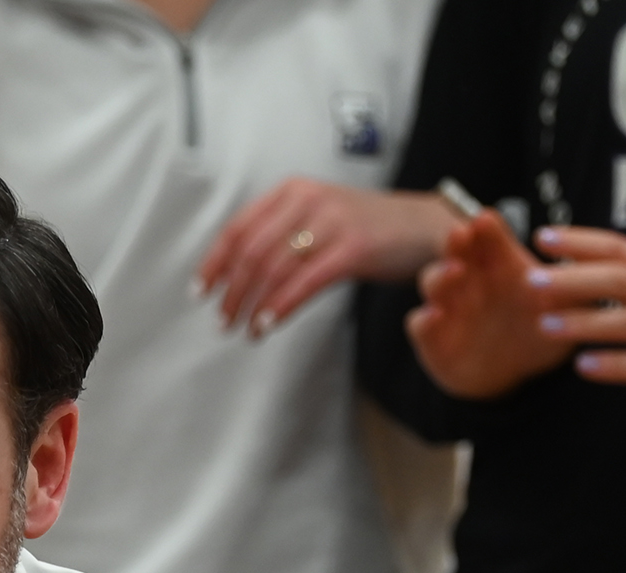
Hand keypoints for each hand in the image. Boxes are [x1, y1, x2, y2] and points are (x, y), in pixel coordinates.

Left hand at [197, 180, 461, 336]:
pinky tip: (268, 324)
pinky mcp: (353, 248)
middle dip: (231, 291)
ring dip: (252, 304)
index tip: (201, 292)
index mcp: (293, 191)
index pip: (239, 227)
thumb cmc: (366, 229)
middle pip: (252, 251)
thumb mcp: (317, 218)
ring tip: (244, 329)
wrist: (424, 227)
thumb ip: (280, 234)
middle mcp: (308, 200)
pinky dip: (280, 307)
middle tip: (223, 320)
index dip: (215, 262)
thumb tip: (236, 273)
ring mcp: (332, 222)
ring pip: (274, 268)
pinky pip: (304, 282)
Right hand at [405, 209, 573, 398]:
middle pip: (455, 252)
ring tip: (453, 272)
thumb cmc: (539, 334)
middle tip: (460, 233)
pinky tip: (434, 316)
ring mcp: (448, 306)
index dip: (486, 229)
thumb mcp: (564, 312)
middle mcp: (469, 280)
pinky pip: (421, 324)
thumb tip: (601, 274)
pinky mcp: (432, 337)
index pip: (488, 239)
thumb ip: (578, 293)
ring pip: (434, 281)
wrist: (512, 376)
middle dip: (455, 242)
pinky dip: (424, 319)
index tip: (486, 220)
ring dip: (440, 274)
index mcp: (499, 266)